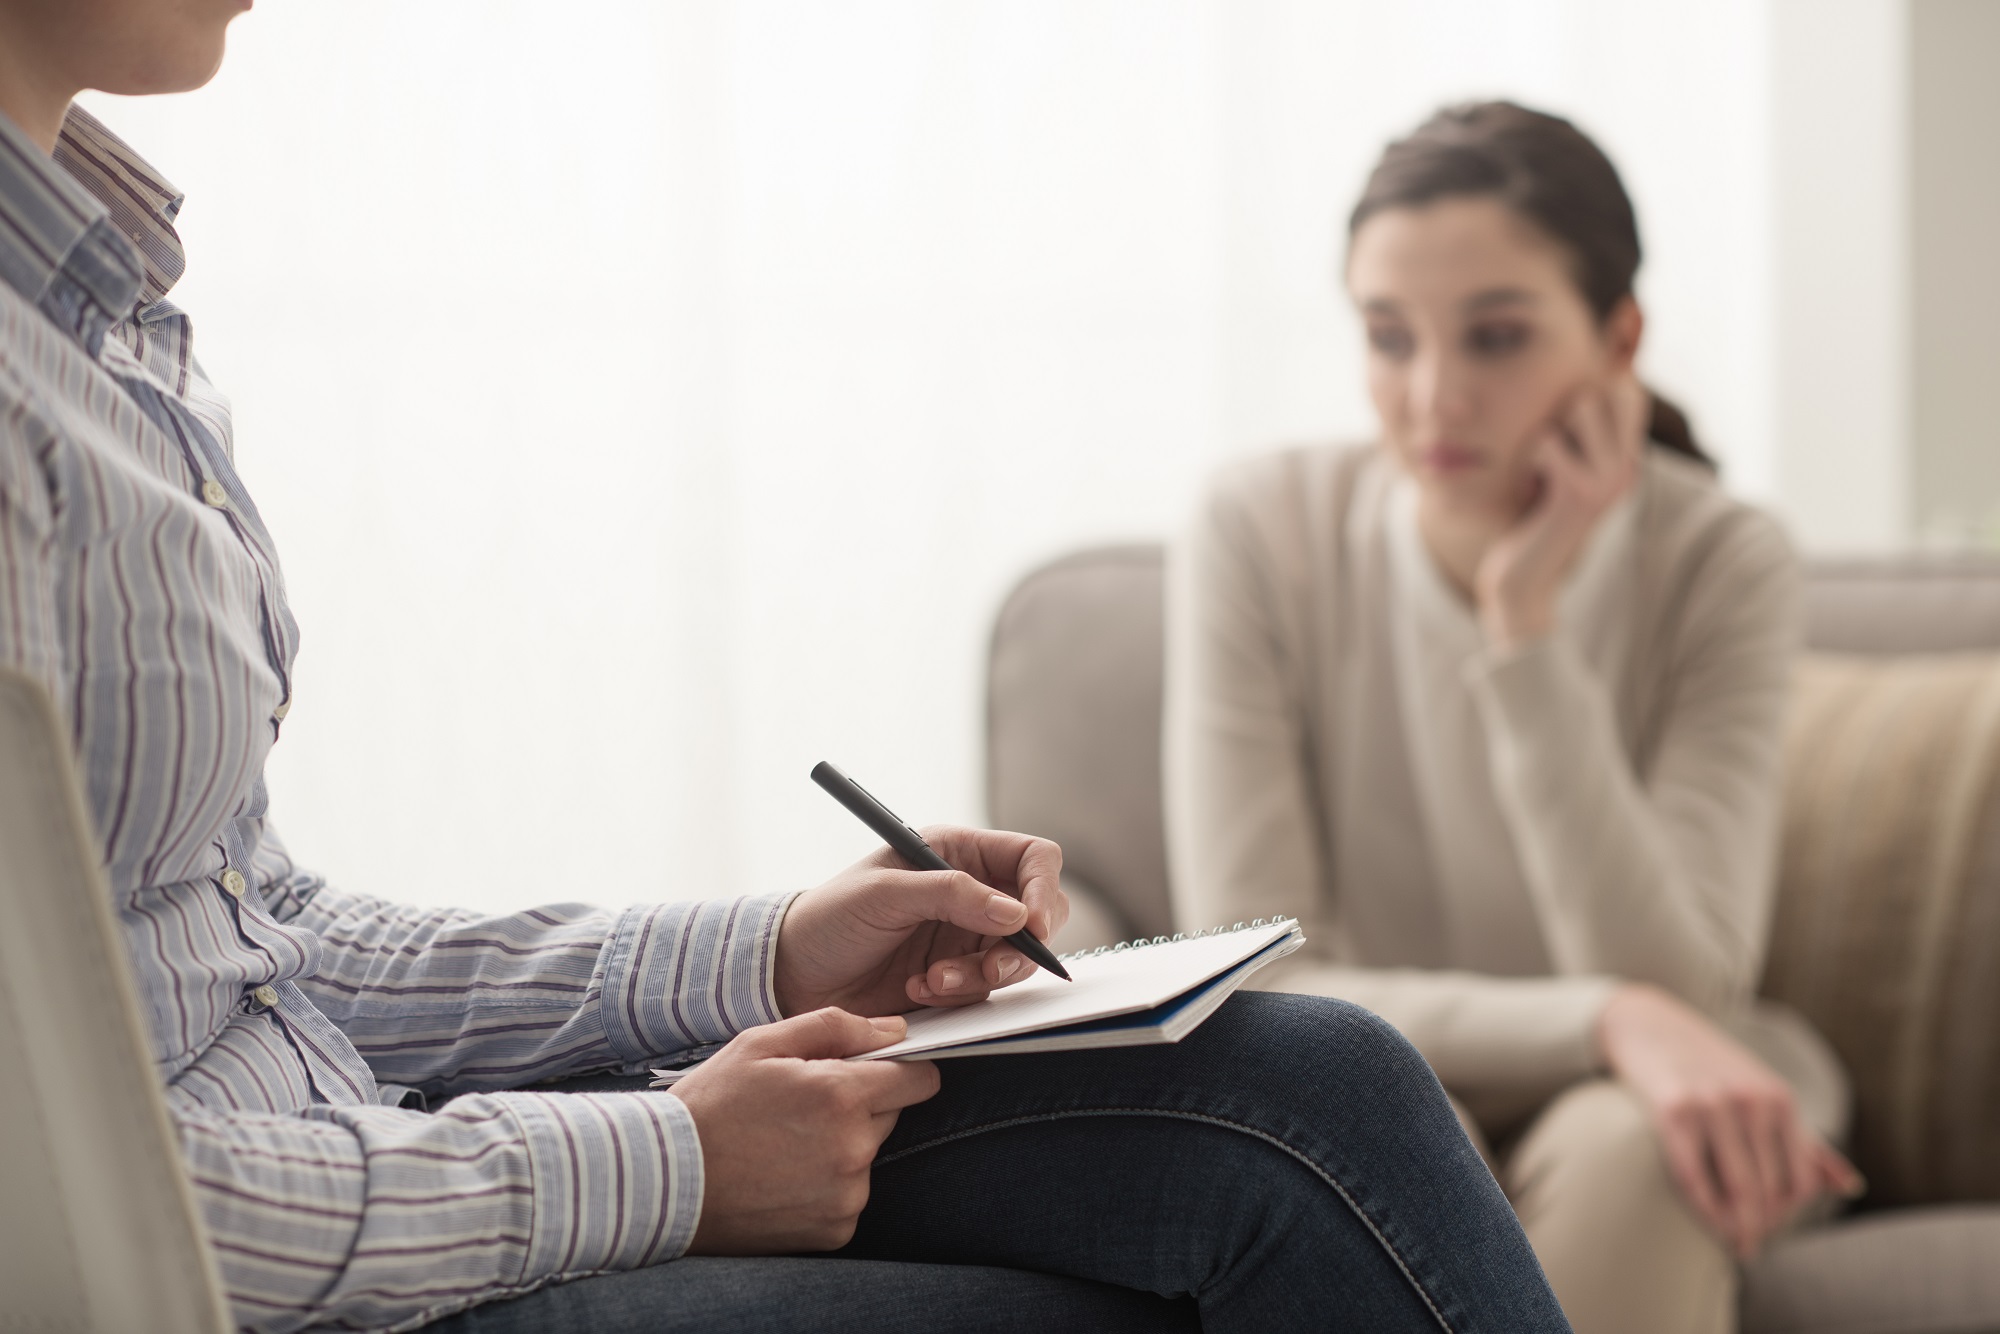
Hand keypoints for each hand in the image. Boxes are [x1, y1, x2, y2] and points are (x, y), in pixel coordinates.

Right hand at [670, 1007, 940, 1252]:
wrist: (663, 1182)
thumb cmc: (710, 1105)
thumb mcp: (761, 1044)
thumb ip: (836, 1027)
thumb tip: (894, 1030)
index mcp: (840, 1096)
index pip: (919, 1079)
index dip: (900, 1069)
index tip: (875, 1070)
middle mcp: (853, 1149)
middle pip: (890, 1114)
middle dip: (858, 1104)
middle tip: (801, 1107)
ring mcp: (846, 1196)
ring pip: (868, 1155)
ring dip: (842, 1145)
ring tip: (783, 1144)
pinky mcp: (835, 1231)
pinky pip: (849, 1195)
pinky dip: (827, 1185)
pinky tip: (783, 1177)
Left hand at [774, 825, 1068, 1016]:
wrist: (793, 975)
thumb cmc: (829, 918)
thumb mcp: (885, 893)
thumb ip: (951, 894)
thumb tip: (1017, 914)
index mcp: (958, 853)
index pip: (1031, 858)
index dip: (1043, 888)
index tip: (1034, 925)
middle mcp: (972, 892)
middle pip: (1039, 913)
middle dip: (1021, 946)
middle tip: (990, 967)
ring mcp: (966, 937)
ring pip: (1016, 959)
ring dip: (981, 975)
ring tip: (933, 980)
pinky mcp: (957, 978)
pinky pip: (986, 991)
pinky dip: (960, 995)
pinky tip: (919, 989)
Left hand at [1475, 374, 1646, 648]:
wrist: (1523, 580)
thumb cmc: (1531, 519)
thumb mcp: (1560, 472)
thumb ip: (1574, 433)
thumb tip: (1581, 382)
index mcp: (1626, 460)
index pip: (1630, 392)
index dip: (1594, 388)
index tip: (1562, 424)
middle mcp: (1627, 469)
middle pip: (1601, 391)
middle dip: (1562, 410)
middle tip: (1547, 456)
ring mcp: (1609, 482)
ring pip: (1579, 407)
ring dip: (1545, 433)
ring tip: (1539, 472)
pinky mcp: (1580, 495)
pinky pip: (1547, 442)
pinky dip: (1528, 457)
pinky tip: (1529, 488)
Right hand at [1596, 984, 1862, 1258]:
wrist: (1648, 1026)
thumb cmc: (1709, 1069)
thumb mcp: (1762, 1096)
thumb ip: (1804, 1143)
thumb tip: (1851, 1187)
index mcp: (1779, 1100)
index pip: (1801, 1180)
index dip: (1789, 1214)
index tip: (1771, 1227)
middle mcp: (1753, 1102)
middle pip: (1771, 1189)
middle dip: (1762, 1224)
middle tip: (1748, 1242)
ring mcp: (1713, 1105)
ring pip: (1741, 1189)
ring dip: (1739, 1226)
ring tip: (1734, 1241)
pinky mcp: (1674, 1112)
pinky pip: (1695, 1177)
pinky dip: (1706, 1211)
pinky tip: (1710, 1224)